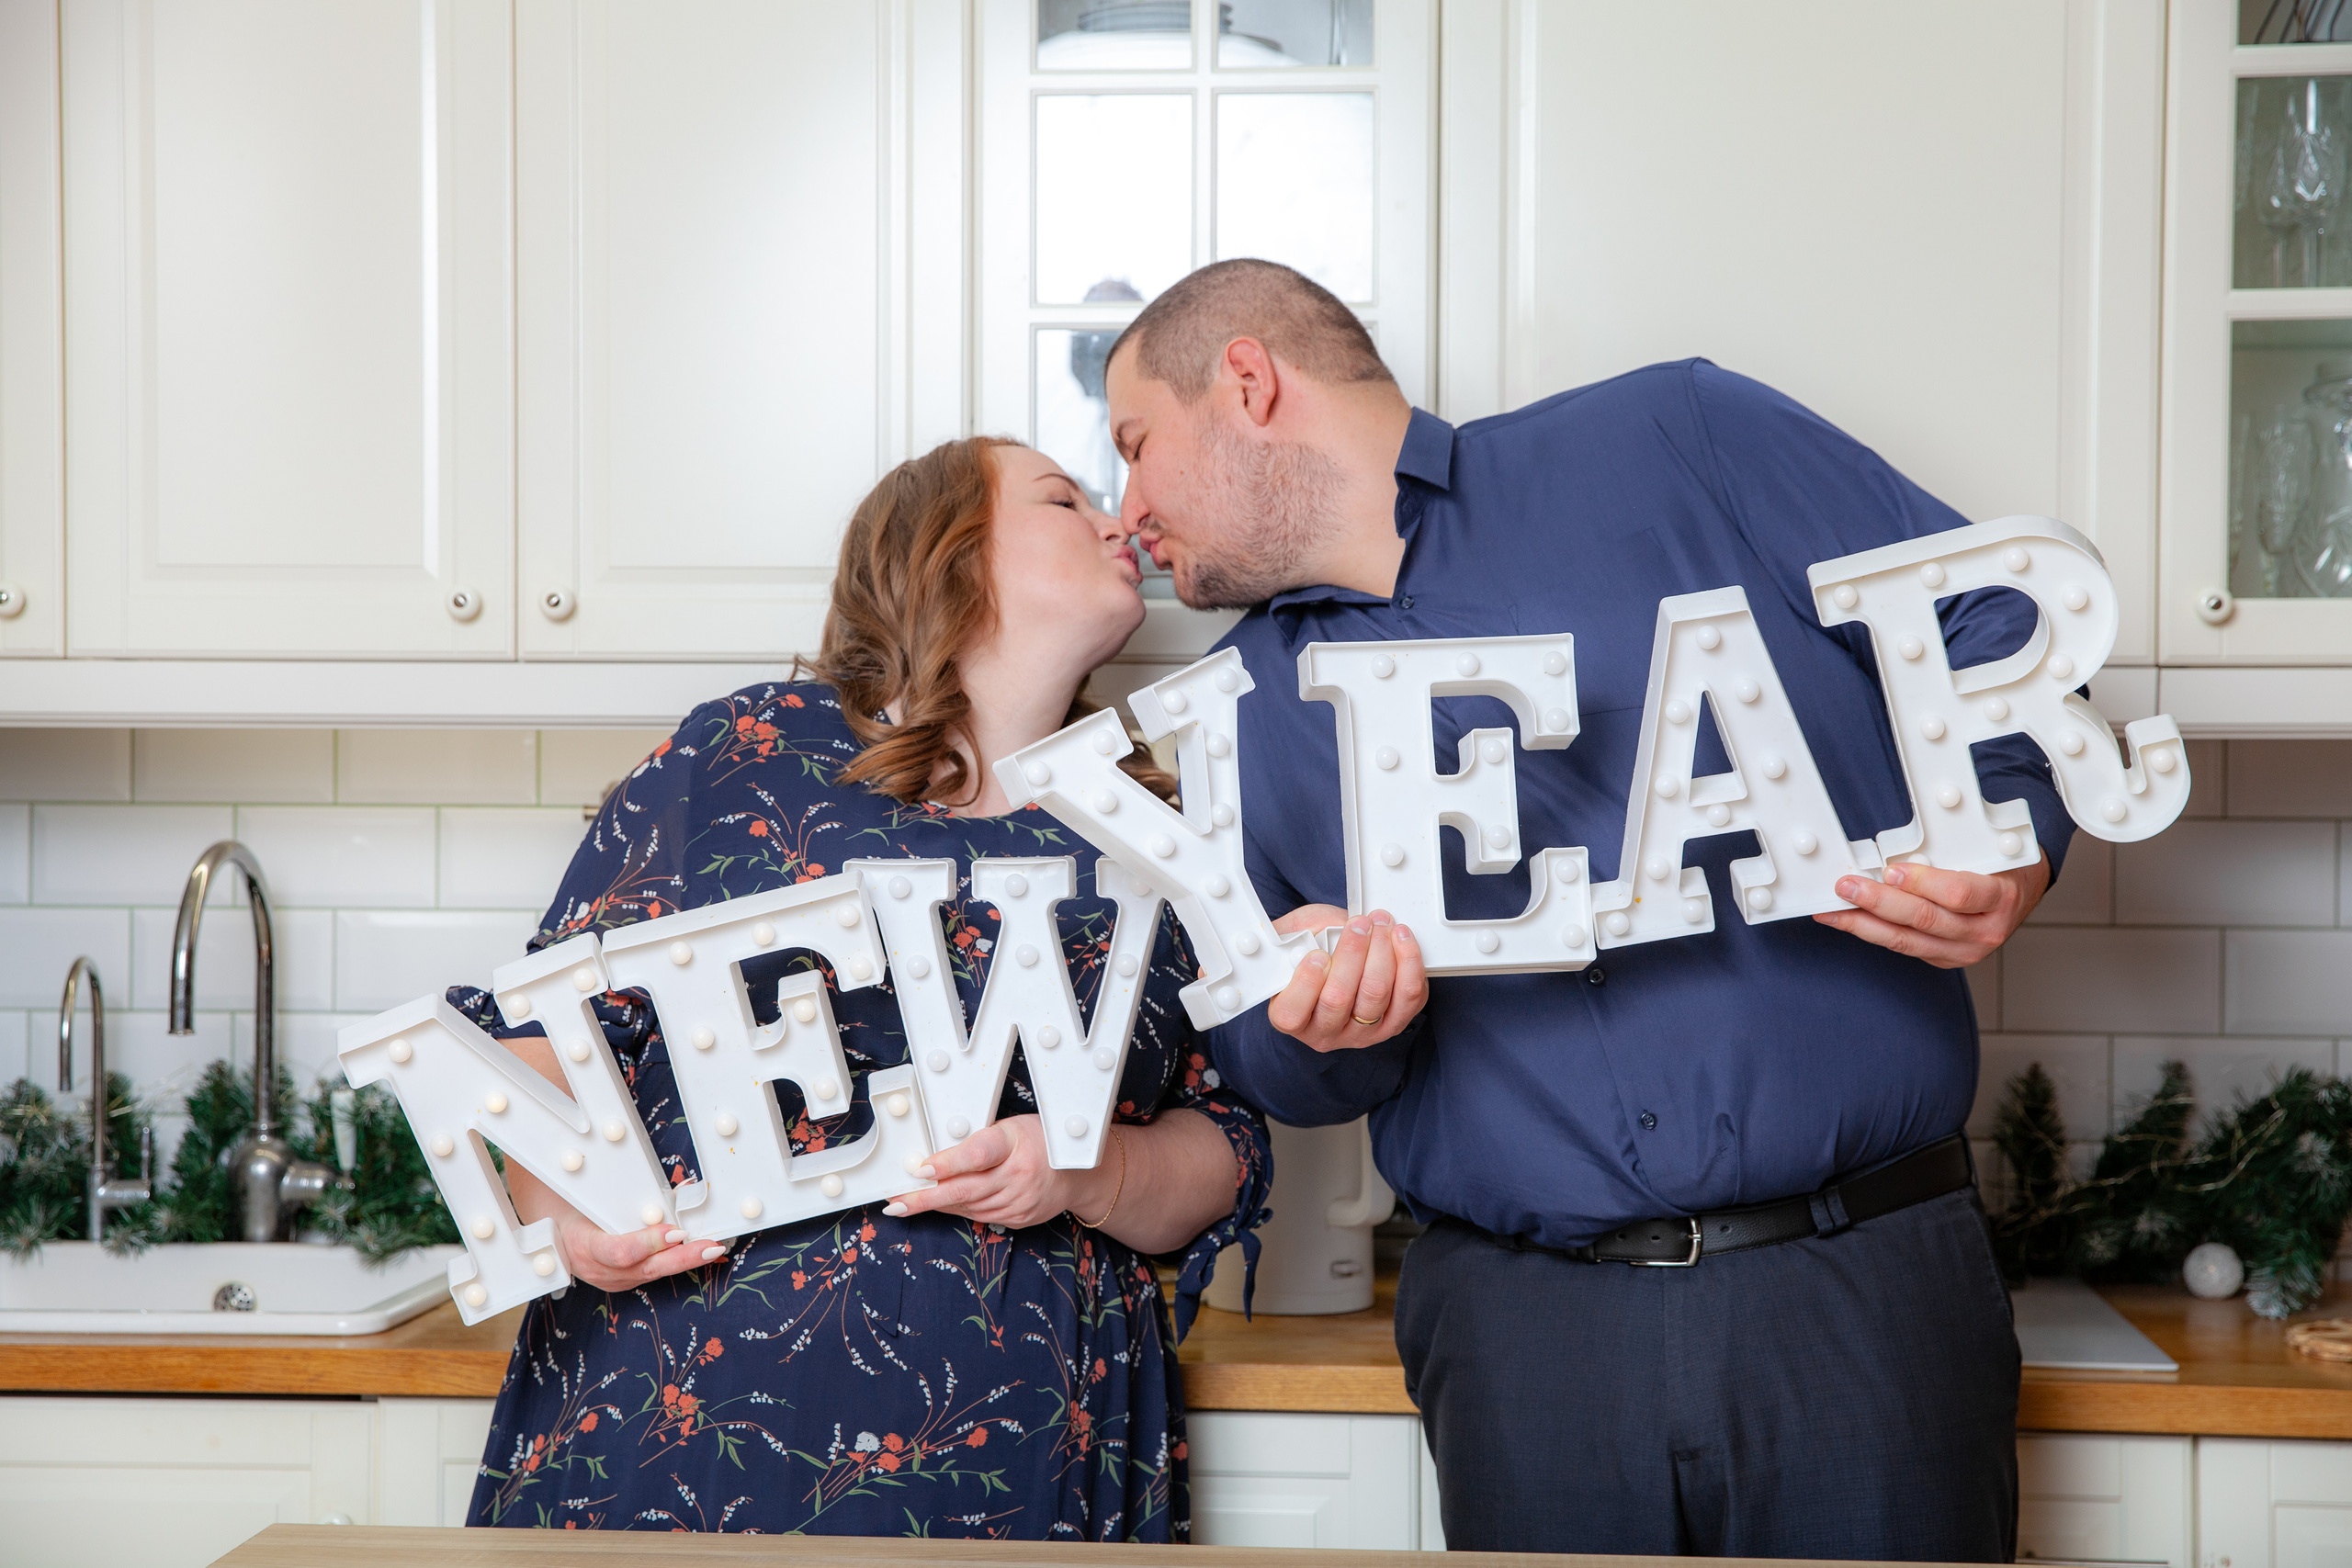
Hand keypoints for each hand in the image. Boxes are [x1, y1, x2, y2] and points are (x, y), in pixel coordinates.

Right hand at [550, 1212, 727, 1291]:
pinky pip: (652, 1273)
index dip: (650, 1243)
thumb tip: (670, 1188)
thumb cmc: (571, 1209)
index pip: (620, 1251)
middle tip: (712, 1247)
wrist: (549, 1234)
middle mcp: (599, 1270)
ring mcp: (611, 1280)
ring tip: (713, 1249)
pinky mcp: (622, 1281)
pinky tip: (699, 1254)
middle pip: (645, 1268)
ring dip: (685, 1261)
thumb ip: (622, 1198)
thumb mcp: (588, 1200)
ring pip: (652, 1273)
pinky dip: (675, 1262)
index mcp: (584, 1246)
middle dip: (683, 1258)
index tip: (677, 1232)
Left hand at [882, 1115, 1093, 1230]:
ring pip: (967, 1206)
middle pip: (964, 1189)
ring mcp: (1018, 1202)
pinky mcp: (1017, 1218)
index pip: (977, 1154)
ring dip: (935, 1205)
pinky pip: (979, 1215)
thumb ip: (977, 1139)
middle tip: (894, 1202)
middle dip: (924, 1197)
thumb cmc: (1039, 1141)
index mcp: (1014, 1143)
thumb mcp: (1011, 1127)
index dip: (948, 1162)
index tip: (921, 1168)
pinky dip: (957, 1210)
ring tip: (905, 1203)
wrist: (1079, 1173)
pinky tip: (940, 1205)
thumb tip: (936, 1154)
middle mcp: (1017, 1175)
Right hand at [1266, 905, 1428, 1053]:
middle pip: (1339, 999)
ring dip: (1382, 953)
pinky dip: (1409, 964)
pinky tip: (1401, 940)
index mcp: (1291, 1016)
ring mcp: (1361, 1033)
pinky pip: (1408, 998)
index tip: (1317, 953)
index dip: (1306, 982)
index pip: (1292, 1014)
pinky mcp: (1394, 1023)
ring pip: (1375, 996)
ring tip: (1381, 924)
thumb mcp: (1294, 936)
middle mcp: (1325, 1031)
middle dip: (1352, 953)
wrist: (1335, 957)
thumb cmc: (1309, 947)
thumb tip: (1333, 928)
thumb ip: (1304, 934)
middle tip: (1359, 924)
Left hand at [1812, 854, 2049, 968]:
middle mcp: (1985, 930)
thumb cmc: (2000, 865)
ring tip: (1833, 910)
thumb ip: (1951, 851)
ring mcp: (1965, 950)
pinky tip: (1850, 921)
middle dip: (1879, 902)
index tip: (1891, 869)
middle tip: (1846, 886)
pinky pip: (1904, 947)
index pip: (1958, 893)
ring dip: (1864, 924)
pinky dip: (1873, 933)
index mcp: (1999, 897)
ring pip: (1907, 940)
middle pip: (1925, 919)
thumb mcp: (1988, 849)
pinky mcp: (1946, 959)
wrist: (2021, 892)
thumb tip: (1898, 849)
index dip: (1921, 882)